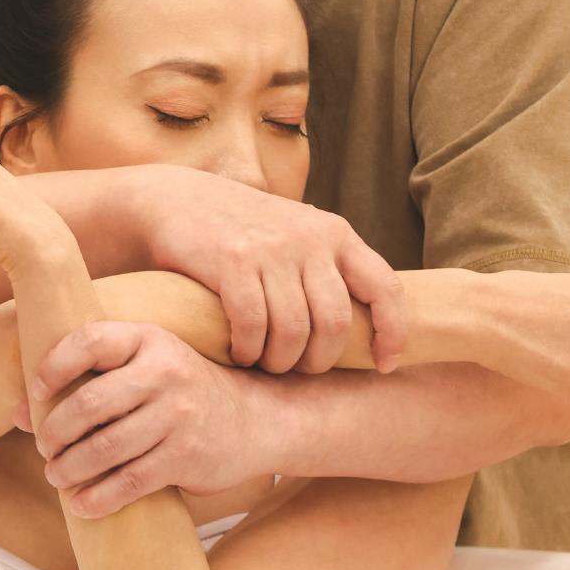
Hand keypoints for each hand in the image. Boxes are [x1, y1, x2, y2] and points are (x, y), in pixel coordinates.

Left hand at [25, 320, 270, 516]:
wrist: (255, 420)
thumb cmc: (182, 393)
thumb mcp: (144, 370)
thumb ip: (86, 382)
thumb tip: (16, 414)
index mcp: (149, 340)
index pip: (90, 341)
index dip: (54, 365)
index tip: (37, 391)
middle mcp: (165, 372)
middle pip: (89, 403)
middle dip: (54, 433)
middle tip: (44, 448)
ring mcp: (178, 415)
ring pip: (104, 449)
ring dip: (69, 469)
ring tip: (57, 476)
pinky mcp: (186, 457)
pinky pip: (128, 482)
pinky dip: (97, 498)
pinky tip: (81, 505)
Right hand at [138, 165, 404, 374]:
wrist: (177, 199)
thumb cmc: (243, 231)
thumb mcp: (296, 236)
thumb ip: (326, 269)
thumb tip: (363, 328)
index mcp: (336, 234)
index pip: (386, 288)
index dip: (392, 333)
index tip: (384, 365)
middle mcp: (310, 239)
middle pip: (334, 324)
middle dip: (317, 361)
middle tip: (298, 369)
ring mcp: (272, 249)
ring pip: (294, 332)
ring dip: (279, 361)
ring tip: (265, 363)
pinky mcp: (232, 262)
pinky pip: (253, 327)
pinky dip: (248, 351)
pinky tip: (239, 352)